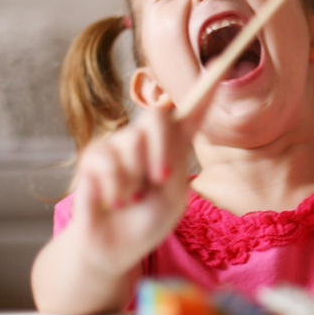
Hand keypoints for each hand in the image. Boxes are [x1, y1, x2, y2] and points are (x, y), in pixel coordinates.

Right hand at [69, 107, 194, 274]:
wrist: (115, 249)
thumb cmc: (147, 222)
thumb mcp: (172, 196)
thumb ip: (174, 158)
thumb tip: (170, 117)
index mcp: (174, 148)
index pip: (191, 115)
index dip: (204, 92)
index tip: (220, 65)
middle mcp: (146, 140)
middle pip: (158, 116)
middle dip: (161, 148)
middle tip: (160, 179)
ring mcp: (119, 145)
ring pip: (132, 143)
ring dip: (135, 181)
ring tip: (131, 199)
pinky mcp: (93, 157)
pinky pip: (106, 163)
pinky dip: (115, 189)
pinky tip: (115, 202)